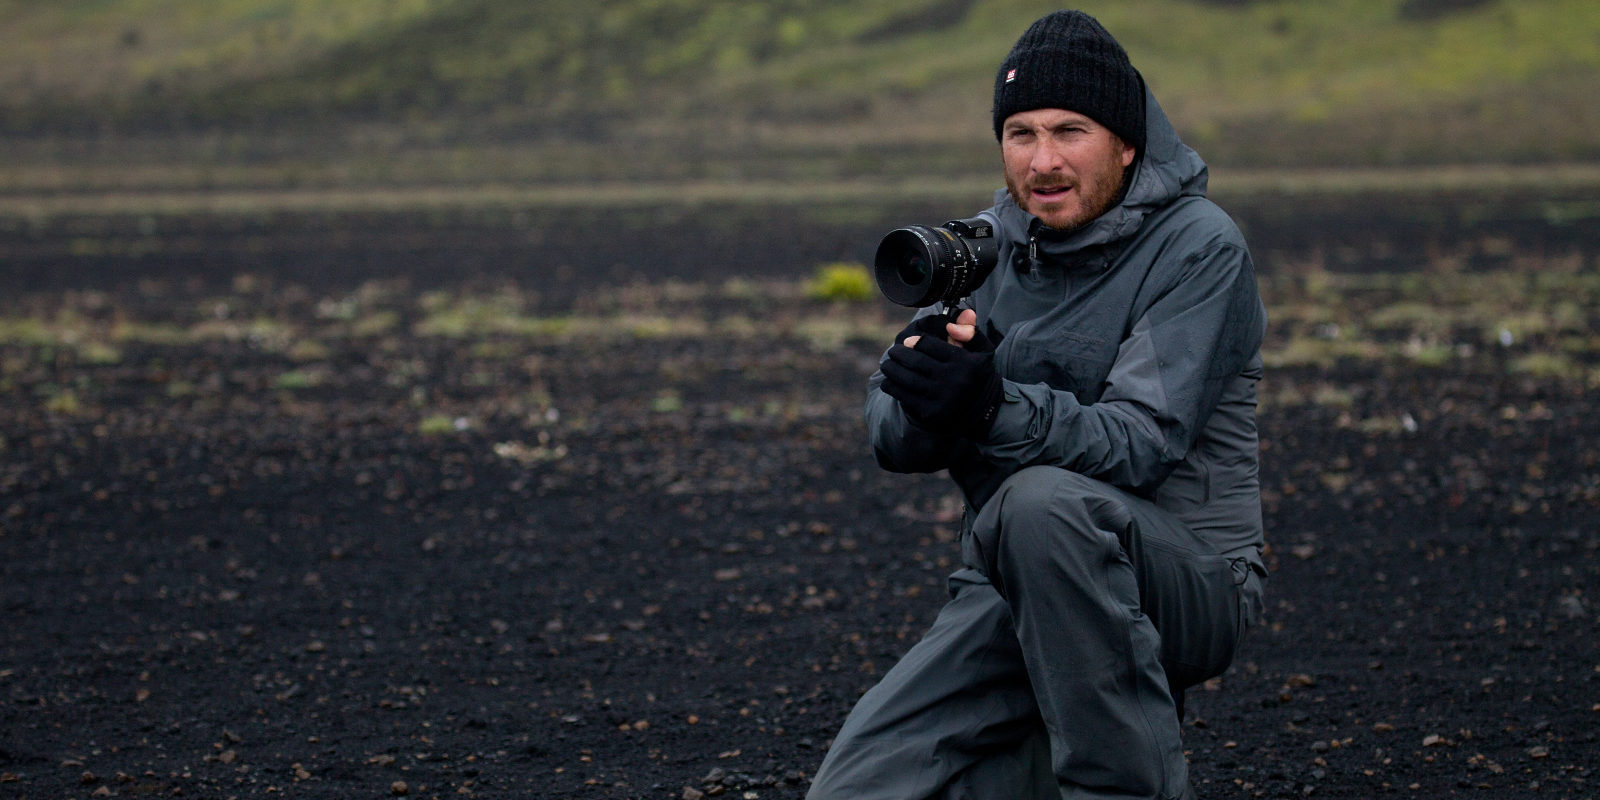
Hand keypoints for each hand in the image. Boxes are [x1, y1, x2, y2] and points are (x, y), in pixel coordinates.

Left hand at [881, 309, 1003, 436]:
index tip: (907, 341)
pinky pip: (903, 396)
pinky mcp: (930, 414)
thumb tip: (949, 325)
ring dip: (891, 369)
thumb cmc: (977, 376)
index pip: (930, 345)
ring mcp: (940, 399)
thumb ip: (969, 332)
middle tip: (893, 352)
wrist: (984, 414)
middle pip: (916, 362)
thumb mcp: (982, 352)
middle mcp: (953, 381)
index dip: (915, 341)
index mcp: (965, 363)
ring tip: (887, 364)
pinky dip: (892, 386)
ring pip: (906, 379)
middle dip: (899, 354)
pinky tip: (888, 381)